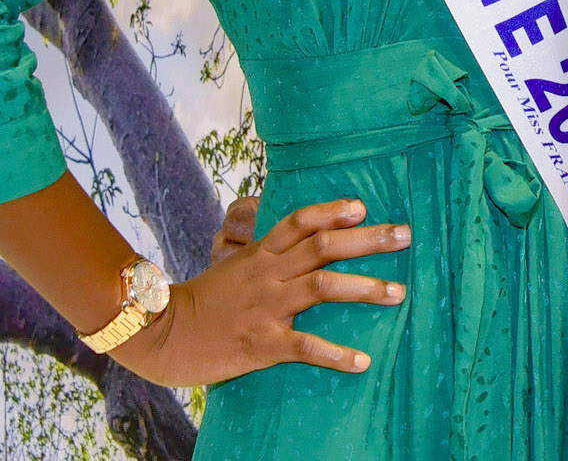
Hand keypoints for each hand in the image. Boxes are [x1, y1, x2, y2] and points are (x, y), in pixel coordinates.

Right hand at [112, 197, 413, 386]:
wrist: (161, 335)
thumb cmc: (202, 302)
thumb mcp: (232, 267)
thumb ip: (265, 256)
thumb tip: (300, 245)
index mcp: (260, 254)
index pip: (300, 221)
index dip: (332, 211)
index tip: (364, 207)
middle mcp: (268, 274)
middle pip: (323, 246)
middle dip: (369, 239)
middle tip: (406, 235)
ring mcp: (266, 307)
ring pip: (323, 286)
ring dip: (365, 288)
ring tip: (399, 293)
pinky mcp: (262, 343)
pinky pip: (305, 347)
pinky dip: (336, 354)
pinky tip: (362, 361)